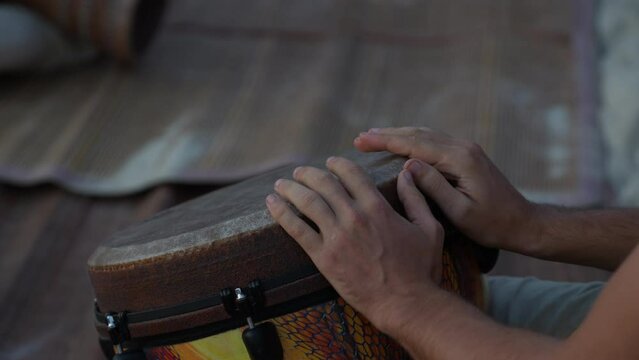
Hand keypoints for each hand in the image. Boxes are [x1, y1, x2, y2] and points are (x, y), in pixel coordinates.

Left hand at [265, 156, 443, 328]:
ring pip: (307, 202)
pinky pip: (297, 230)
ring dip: (291, 188)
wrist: (406, 303)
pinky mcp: (324, 257)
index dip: (337, 164)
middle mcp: (354, 216)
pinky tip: (272, 204)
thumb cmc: (421, 269)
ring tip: (281, 184)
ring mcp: (336, 237)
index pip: (351, 173)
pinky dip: (282, 213)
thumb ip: (416, 198)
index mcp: (377, 206)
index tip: (330, 162)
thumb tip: (407, 173)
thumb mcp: (430, 228)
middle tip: (299, 172)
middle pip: (324, 183)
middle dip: (308, 173)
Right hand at [354, 127, 537, 252]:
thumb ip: (434, 187)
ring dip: (398, 135)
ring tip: (373, 137)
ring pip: (426, 135)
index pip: (415, 144)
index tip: (361, 140)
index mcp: (460, 159)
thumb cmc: (492, 225)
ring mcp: (466, 149)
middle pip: (418, 134)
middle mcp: (463, 147)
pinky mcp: (467, 155)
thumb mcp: (460, 212)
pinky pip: (434, 142)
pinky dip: (412, 140)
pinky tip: (400, 144)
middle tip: (359, 138)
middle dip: (387, 135)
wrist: (524, 223)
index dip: (385, 141)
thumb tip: (407, 164)